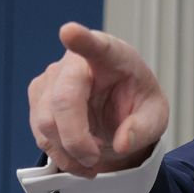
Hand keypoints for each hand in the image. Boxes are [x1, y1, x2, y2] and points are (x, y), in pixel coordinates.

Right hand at [26, 22, 169, 176]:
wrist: (118, 110)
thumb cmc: (137, 104)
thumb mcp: (155, 118)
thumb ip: (143, 129)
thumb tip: (122, 143)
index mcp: (111, 55)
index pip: (94, 45)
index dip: (81, 39)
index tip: (69, 32)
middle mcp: (75, 61)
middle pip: (63, 100)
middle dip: (76, 139)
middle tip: (94, 160)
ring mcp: (51, 78)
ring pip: (46, 121)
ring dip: (68, 151)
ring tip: (91, 160)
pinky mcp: (38, 97)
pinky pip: (40, 133)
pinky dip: (60, 154)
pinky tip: (77, 158)